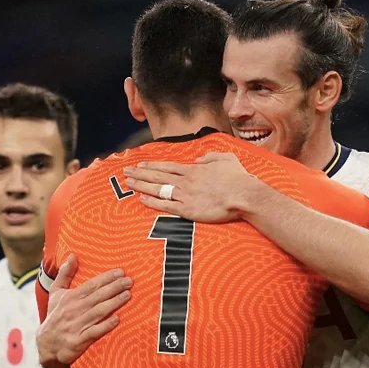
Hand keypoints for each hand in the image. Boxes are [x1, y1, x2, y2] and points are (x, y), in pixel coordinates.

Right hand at [37, 254, 132, 366]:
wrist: (46, 345)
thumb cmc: (55, 316)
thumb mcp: (56, 293)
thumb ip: (65, 274)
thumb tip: (72, 255)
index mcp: (70, 297)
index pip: (91, 285)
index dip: (106, 278)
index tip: (120, 272)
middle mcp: (74, 310)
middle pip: (97, 296)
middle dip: (114, 288)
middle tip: (129, 281)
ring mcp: (77, 325)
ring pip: (98, 312)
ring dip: (113, 303)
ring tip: (127, 295)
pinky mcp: (79, 340)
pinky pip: (94, 331)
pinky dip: (105, 325)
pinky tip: (117, 319)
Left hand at [123, 152, 260, 221]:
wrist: (243, 194)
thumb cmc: (237, 178)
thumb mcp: (226, 159)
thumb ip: (210, 157)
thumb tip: (199, 159)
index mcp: (194, 169)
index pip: (167, 166)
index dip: (152, 166)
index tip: (140, 164)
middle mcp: (185, 181)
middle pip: (158, 176)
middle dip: (140, 173)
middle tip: (126, 172)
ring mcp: (185, 195)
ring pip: (158, 189)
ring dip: (142, 186)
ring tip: (129, 183)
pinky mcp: (187, 210)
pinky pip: (166, 205)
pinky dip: (152, 202)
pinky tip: (141, 199)